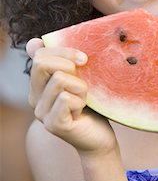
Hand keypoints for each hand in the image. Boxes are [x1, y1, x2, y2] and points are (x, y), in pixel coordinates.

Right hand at [26, 38, 117, 156]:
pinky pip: (66, 98)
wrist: (100, 138)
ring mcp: (41, 113)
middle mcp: (34, 97)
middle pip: (43, 63)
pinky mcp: (53, 125)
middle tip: (84, 81)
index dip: (64, 50)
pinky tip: (83, 111)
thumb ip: (62, 61)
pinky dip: (81, 101)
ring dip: (81, 87)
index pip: (40, 54)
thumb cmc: (91, 106)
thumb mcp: (78, 78)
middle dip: (70, 65)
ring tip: (84, 100)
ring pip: (59, 79)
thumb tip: (34, 41)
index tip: (83, 59)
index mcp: (38, 84)